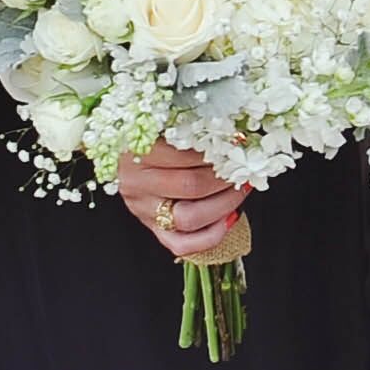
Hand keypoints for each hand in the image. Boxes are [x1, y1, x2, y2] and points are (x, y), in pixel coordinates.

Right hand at [117, 141, 247, 265]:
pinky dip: (210, 235)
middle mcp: (137, 183)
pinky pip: (181, 244)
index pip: (187, 156)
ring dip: (224, 205)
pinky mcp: (151, 227)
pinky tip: (228, 218)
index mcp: (139, 152)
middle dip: (226, 179)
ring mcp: (143, 209)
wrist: (126, 154)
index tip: (239, 145)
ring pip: (188, 218)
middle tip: (243, 169)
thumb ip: (195, 130)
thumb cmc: (154, 135)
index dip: (220, 153)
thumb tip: (237, 137)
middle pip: (191, 187)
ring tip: (239, 189)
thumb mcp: (168, 125)